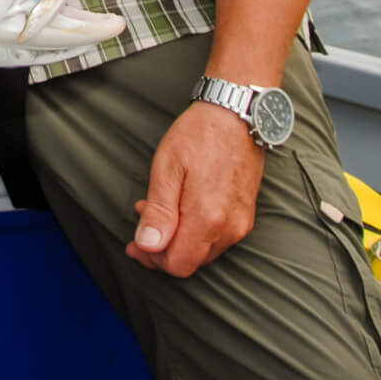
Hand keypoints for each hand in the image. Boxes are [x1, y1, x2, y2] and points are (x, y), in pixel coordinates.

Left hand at [125, 100, 266, 276]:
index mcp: (208, 218)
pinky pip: (218, 237)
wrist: (236, 114)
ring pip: (204, 251)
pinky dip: (195, 230)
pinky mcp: (246, 214)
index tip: (134, 245)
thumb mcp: (167, 168)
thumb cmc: (200, 135)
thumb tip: (148, 245)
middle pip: (191, 261)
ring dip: (178, 238)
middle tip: (141, 221)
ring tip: (155, 209)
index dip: (152, 260)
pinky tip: (180, 208)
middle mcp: (230, 227)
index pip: (178, 265)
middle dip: (162, 249)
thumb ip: (159, 212)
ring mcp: (241, 222)